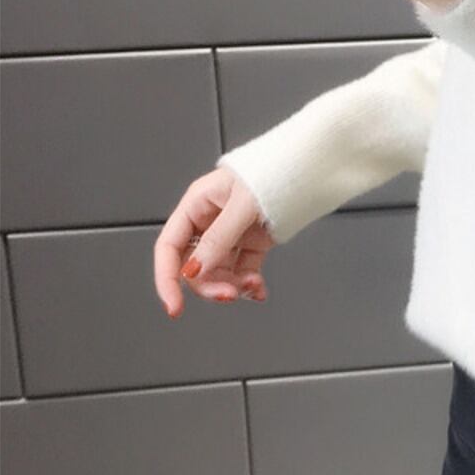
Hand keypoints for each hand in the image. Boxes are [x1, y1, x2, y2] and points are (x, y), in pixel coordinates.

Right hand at [153, 166, 273, 318]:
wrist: (307, 167)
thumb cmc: (273, 171)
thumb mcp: (241, 205)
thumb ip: (218, 238)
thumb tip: (194, 270)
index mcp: (197, 204)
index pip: (169, 247)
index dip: (167, 279)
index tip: (174, 307)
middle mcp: (210, 220)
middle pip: (194, 266)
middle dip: (210, 285)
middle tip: (229, 294)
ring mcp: (231, 233)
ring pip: (218, 273)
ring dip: (233, 285)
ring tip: (254, 286)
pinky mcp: (252, 242)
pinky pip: (242, 271)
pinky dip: (249, 284)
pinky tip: (259, 290)